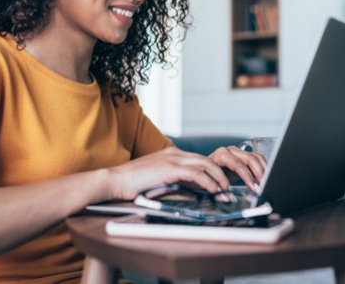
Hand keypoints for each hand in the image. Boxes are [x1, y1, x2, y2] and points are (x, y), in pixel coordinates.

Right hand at [105, 147, 231, 199]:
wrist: (114, 180)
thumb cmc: (132, 183)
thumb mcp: (157, 178)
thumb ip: (173, 179)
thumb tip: (189, 190)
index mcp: (172, 154)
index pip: (199, 160)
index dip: (213, 172)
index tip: (222, 184)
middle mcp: (174, 153)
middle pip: (207, 160)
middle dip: (221, 174)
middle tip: (229, 189)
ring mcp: (172, 159)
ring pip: (205, 165)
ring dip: (219, 179)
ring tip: (226, 192)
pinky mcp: (169, 168)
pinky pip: (196, 174)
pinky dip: (208, 182)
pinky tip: (214, 190)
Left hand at [208, 146, 266, 191]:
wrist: (205, 171)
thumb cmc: (207, 176)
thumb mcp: (210, 183)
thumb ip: (218, 189)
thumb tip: (226, 197)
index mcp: (221, 155)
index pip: (238, 164)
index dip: (248, 176)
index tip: (254, 188)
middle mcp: (231, 151)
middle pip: (250, 159)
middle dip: (258, 174)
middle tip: (262, 187)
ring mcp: (239, 152)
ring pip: (257, 158)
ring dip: (263, 171)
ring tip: (265, 184)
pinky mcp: (245, 157)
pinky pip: (258, 160)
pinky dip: (264, 169)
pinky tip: (265, 179)